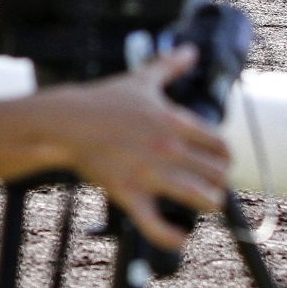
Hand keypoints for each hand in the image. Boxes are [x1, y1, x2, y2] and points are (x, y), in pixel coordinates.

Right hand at [30, 47, 230, 249]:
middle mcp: (168, 148)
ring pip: (201, 197)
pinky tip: (180, 237)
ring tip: (202, 204)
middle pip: (217, 173)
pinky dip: (172, 236)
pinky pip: (156, 224)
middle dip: (218, 181)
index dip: (225, 157)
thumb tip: (190, 50)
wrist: (61, 123)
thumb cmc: (99, 101)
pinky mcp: (128, 192)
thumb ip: (169, 66)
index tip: (218, 162)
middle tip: (209, 184)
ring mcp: (149, 173)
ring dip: (208, 204)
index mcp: (175, 122)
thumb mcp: (139, 80)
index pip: (221, 145)